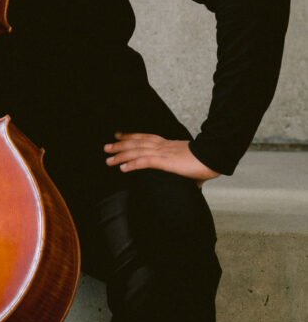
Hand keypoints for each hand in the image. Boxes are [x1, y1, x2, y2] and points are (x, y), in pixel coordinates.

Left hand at [104, 133, 219, 185]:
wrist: (215, 156)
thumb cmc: (207, 162)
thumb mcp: (193, 168)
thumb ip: (189, 176)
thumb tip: (194, 185)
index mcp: (168, 145)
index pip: (145, 137)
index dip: (131, 136)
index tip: (119, 135)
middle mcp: (163, 146)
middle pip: (137, 142)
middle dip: (120, 145)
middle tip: (106, 147)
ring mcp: (163, 153)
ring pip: (137, 151)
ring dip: (121, 155)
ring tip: (108, 159)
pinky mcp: (166, 162)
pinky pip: (145, 162)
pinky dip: (132, 164)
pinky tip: (122, 168)